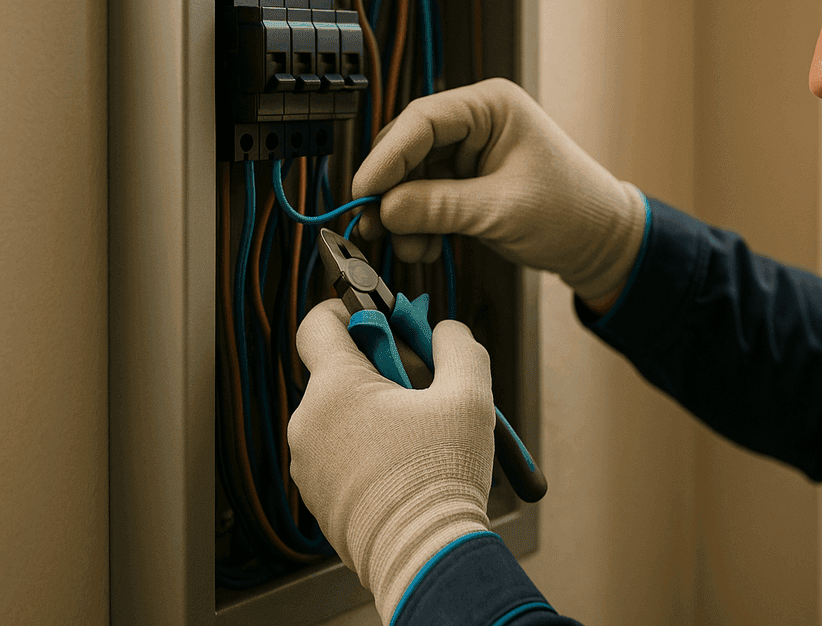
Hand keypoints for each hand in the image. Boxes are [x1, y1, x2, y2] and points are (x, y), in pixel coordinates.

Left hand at [289, 299, 493, 622]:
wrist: (424, 556)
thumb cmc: (441, 477)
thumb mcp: (469, 394)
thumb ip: (458, 346)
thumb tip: (447, 331)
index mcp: (335, 388)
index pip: (319, 323)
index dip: (350, 307)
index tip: (380, 316)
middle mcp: (309, 422)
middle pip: (340, 371)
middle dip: (384, 368)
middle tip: (426, 384)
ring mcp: (309, 464)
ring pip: (342, 414)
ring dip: (379, 411)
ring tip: (424, 434)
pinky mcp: (319, 498)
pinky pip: (341, 453)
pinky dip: (370, 448)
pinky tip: (409, 465)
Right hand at [353, 78, 645, 301]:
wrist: (599, 243)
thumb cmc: (571, 211)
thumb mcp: (502, 210)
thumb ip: (441, 207)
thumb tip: (385, 209)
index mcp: (491, 107)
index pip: (422, 120)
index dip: (387, 156)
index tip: (364, 191)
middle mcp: (476, 123)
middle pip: (410, 149)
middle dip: (391, 191)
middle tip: (371, 225)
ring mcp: (469, 154)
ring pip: (413, 179)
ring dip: (403, 215)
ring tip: (407, 247)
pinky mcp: (466, 184)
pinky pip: (426, 200)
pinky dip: (419, 226)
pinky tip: (422, 248)